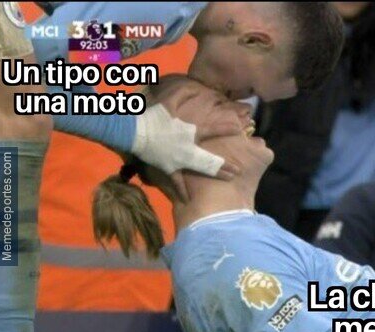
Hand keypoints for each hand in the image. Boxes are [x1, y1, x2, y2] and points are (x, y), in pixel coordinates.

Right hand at [133, 76, 242, 201]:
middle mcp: (189, 148)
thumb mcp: (169, 100)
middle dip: (226, 165)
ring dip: (216, 175)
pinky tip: (189, 200)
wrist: (134, 132)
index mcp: (191, 132)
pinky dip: (182, 191)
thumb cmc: (153, 116)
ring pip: (201, 170)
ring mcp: (180, 160)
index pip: (213, 129)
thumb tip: (195, 87)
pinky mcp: (169, 168)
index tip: (240, 130)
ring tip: (229, 179)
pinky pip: (177, 182)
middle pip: (211, 159)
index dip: (227, 129)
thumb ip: (184, 93)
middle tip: (239, 170)